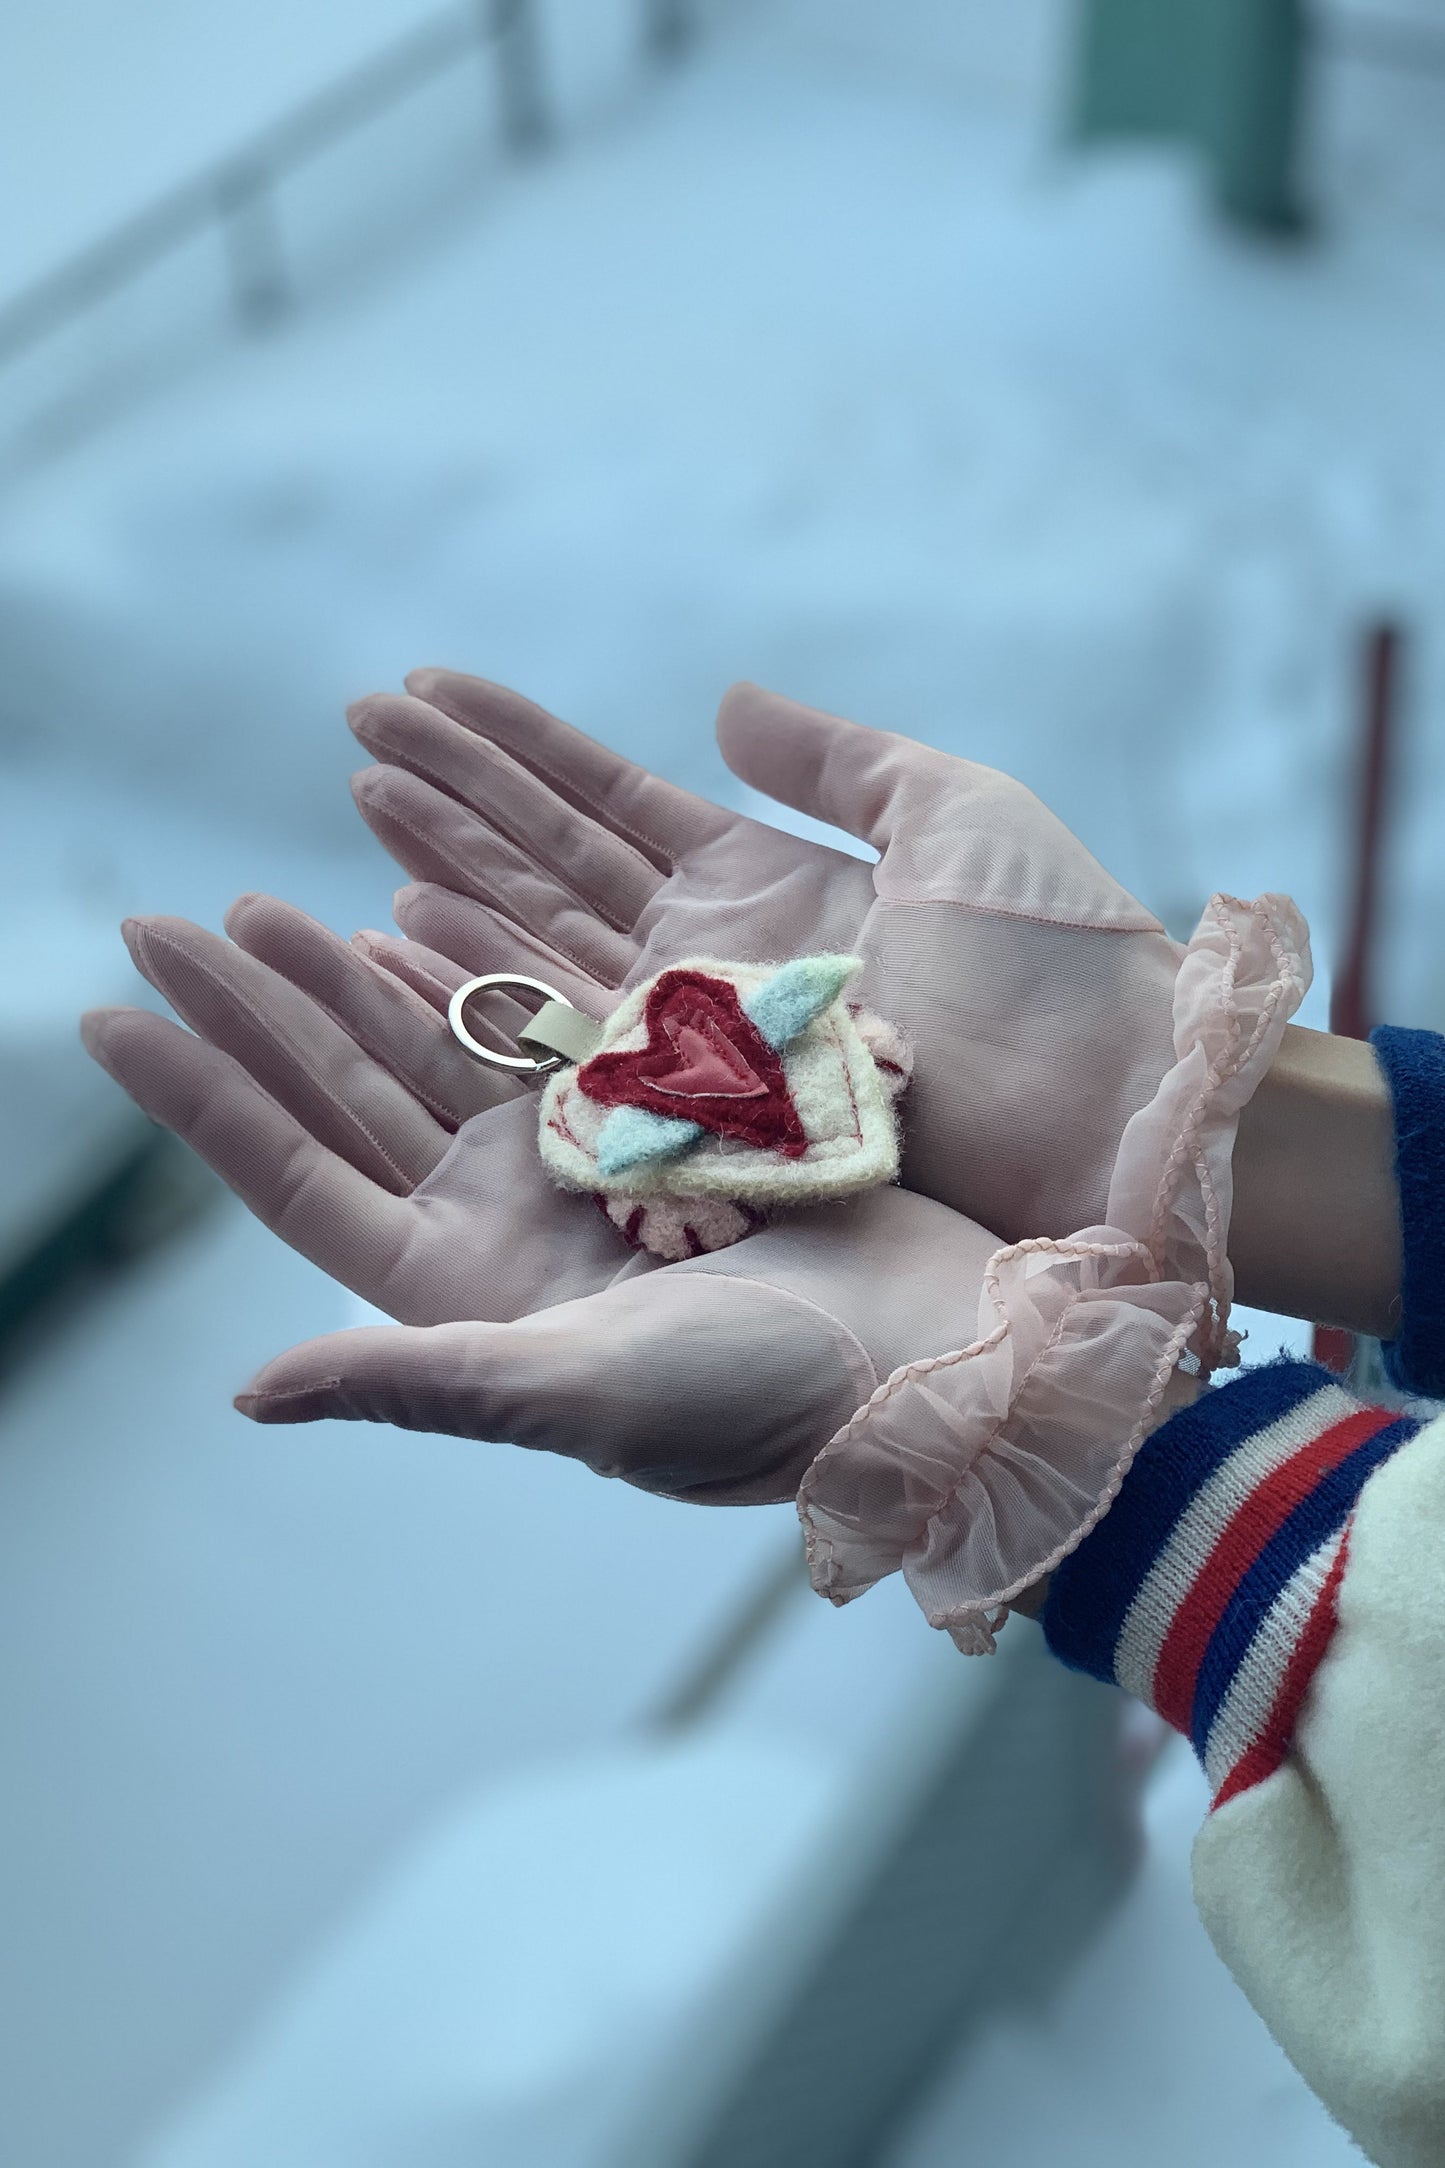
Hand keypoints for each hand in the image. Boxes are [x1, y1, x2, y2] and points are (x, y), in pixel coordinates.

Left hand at [81, 898, 992, 1502]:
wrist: (943, 1353)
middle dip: (255, 1011)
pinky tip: (416, 905)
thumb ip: (418, 1380)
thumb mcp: (579, 1397)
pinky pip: (542, 1019)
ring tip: (261, 901)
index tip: (107, 1018)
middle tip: (159, 924)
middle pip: (345, 1094)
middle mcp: (506, 1227)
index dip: (202, 1100)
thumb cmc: (766, 1399)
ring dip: (348, 974)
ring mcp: (578, 1164)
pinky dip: (480, 963)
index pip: (298, 1180)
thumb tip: (247, 1391)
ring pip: (435, 1047)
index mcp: (466, 1295)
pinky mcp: (660, 1110)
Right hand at [346, 672, 1184, 1243]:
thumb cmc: (1052, 953)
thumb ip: (829, 757)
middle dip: (452, 798)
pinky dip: (481, 979)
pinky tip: (400, 922)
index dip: (513, 747)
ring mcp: (688, 1042)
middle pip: (549, 865)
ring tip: (359, 805)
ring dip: (445, 873)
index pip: (604, 800)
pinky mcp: (686, 1115)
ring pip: (537, 943)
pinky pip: (561, 1040)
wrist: (1103, 1102)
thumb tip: (723, 698)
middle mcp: (706, 963)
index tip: (424, 692)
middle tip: (357, 734)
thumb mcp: (950, 810)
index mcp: (764, 881)